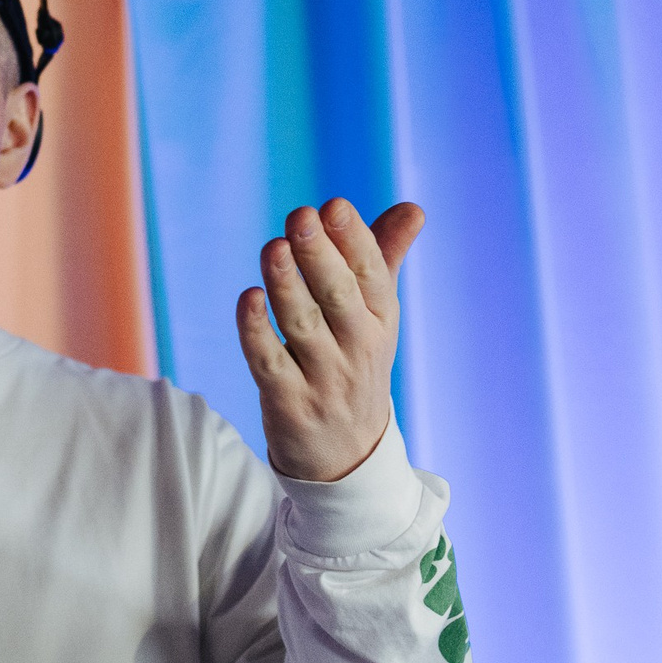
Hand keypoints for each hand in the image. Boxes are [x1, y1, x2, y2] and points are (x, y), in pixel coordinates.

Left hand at [236, 199, 423, 482]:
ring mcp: (323, 378)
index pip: (371, 275)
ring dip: (286, 285)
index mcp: (380, 320)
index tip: (333, 205)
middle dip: (320, 255)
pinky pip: (270, 362)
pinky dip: (257, 331)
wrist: (347, 458)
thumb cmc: (354, 365)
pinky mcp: (289, 403)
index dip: (353, 239)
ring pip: (302, 326)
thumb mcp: (376, 316)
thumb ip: (384, 258)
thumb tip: (413, 208)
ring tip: (272, 247)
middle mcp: (357, 349)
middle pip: (338, 297)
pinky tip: (248, 298)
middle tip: (300, 215)